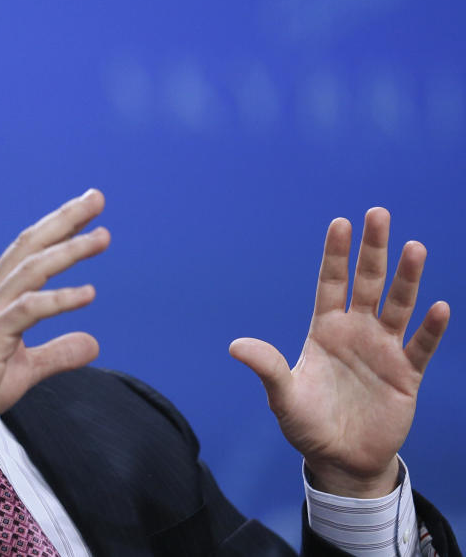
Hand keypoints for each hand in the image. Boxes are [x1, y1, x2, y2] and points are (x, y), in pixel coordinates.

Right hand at [0, 189, 109, 435]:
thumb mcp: (26, 368)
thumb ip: (58, 353)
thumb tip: (93, 343)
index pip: (29, 251)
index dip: (57, 228)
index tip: (87, 211)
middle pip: (31, 246)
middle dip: (64, 219)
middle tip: (96, 197)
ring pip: (32, 269)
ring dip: (68, 251)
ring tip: (101, 237)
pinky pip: (29, 308)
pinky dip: (59, 298)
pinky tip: (87, 293)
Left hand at [230, 208, 449, 497]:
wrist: (341, 459)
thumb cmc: (307, 425)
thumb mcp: (283, 397)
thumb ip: (268, 368)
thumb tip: (235, 346)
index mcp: (325, 330)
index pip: (331, 283)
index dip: (336, 254)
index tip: (340, 222)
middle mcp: (356, 332)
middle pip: (367, 283)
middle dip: (373, 250)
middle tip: (379, 214)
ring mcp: (383, 350)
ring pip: (398, 306)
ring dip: (407, 279)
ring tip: (414, 248)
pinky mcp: (406, 375)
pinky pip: (420, 347)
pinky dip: (430, 329)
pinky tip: (438, 307)